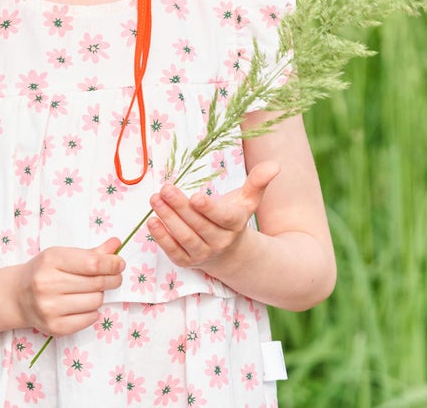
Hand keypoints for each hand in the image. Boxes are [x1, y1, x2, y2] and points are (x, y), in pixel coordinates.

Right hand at [15, 237, 124, 336]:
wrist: (17, 296)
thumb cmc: (44, 271)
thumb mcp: (62, 255)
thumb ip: (91, 252)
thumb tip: (116, 244)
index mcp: (51, 260)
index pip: (92, 264)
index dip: (112, 264)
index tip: (120, 263)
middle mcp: (48, 284)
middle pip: (96, 283)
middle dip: (112, 279)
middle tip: (115, 276)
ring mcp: (50, 308)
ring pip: (95, 301)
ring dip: (100, 295)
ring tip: (91, 290)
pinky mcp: (55, 327)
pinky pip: (89, 319)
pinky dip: (92, 311)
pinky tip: (83, 304)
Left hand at [147, 161, 279, 276]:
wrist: (231, 254)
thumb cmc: (234, 218)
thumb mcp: (248, 200)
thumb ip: (258, 182)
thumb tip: (275, 165)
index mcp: (234, 224)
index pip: (222, 217)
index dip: (209, 208)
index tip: (195, 196)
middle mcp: (219, 241)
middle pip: (198, 225)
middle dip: (180, 207)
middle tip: (165, 189)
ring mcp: (203, 254)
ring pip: (184, 238)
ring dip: (168, 218)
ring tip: (155, 199)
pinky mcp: (187, 261)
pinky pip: (173, 251)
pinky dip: (162, 238)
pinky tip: (152, 221)